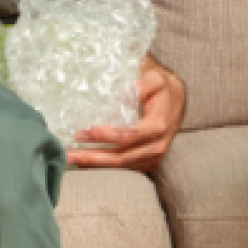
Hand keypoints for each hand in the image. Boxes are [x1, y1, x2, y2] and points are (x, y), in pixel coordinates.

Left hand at [66, 55, 185, 172]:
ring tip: (73, 159)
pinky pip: (126, 168)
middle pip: (123, 156)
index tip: (89, 131)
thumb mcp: (155, 79)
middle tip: (71, 153)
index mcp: (158, 125)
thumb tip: (120, 98)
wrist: (176, 101)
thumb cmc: (162, 89)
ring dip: (97, 164)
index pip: (129, 135)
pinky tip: (86, 163)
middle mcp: (157, 145)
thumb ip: (141, 86)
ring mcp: (153, 156)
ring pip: (123, 166)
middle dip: (96, 156)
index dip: (108, 136)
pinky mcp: (148, 161)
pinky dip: (106, 167)